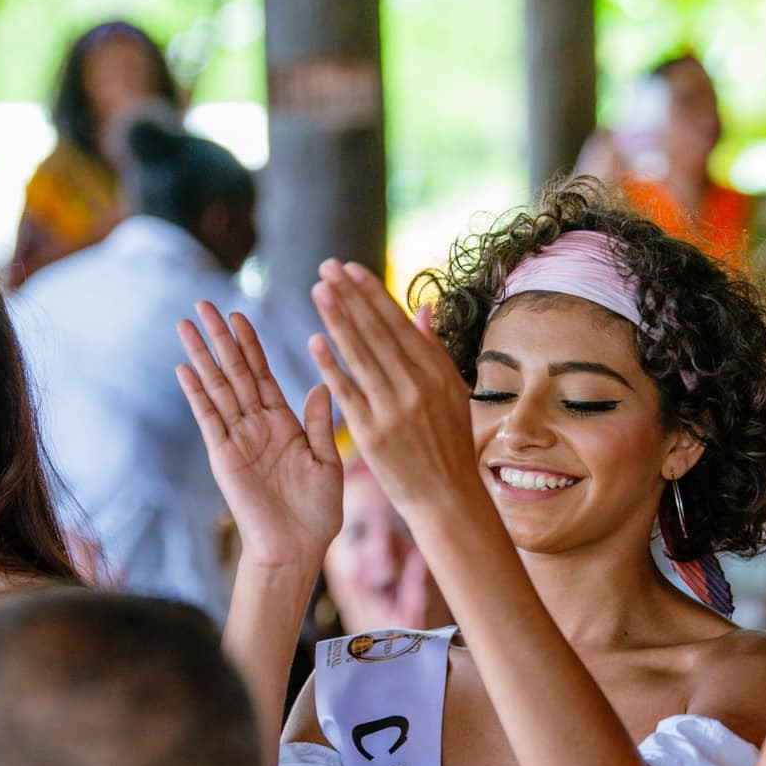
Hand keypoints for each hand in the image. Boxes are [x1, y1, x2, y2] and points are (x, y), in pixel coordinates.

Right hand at [177, 301, 341, 574]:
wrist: (297, 549)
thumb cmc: (317, 513)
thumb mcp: (328, 463)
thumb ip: (320, 424)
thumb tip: (322, 384)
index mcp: (284, 424)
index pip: (263, 375)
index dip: (251, 345)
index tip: (240, 314)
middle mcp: (257, 426)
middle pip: (235, 372)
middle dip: (220, 338)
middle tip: (204, 303)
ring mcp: (238, 440)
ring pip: (217, 389)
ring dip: (202, 357)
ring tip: (186, 324)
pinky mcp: (224, 457)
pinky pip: (209, 419)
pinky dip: (197, 394)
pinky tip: (184, 368)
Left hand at [309, 261, 481, 514]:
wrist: (447, 498)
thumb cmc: (449, 445)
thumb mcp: (452, 393)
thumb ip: (433, 350)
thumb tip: (423, 308)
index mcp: (436, 373)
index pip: (398, 324)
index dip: (372, 293)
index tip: (350, 268)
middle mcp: (417, 386)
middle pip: (377, 332)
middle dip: (349, 296)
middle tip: (325, 267)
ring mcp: (394, 409)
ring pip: (360, 355)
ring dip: (337, 319)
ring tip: (317, 290)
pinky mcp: (373, 433)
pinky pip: (347, 392)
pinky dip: (331, 366)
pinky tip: (314, 341)